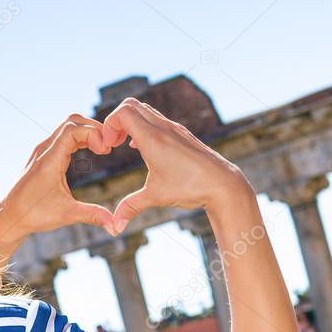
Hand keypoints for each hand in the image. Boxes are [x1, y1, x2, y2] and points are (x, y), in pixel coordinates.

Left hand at [0, 114, 115, 241]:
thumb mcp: (67, 215)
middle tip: (109, 145)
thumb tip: (116, 226)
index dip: (93, 134)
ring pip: (67, 127)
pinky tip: (91, 151)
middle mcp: (45, 150)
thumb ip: (92, 215)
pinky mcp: (43, 155)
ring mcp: (43, 151)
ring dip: (87, 132)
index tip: (106, 150)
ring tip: (103, 148)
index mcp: (49, 160)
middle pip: (72, 122)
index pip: (73, 130)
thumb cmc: (34, 214)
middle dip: (94, 128)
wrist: (9, 215)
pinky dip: (80, 138)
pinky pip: (63, 137)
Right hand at [102, 98, 252, 232]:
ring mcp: (174, 129)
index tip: (108, 147)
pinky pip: (157, 119)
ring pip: (145, 110)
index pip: (122, 112)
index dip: (108, 125)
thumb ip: (131, 207)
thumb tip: (114, 227)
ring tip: (125, 145)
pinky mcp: (182, 134)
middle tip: (113, 144)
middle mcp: (163, 128)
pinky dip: (144, 127)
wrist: (223, 184)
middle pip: (131, 105)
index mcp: (152, 138)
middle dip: (116, 121)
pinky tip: (142, 149)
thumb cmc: (190, 188)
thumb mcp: (156, 197)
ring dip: (130, 123)